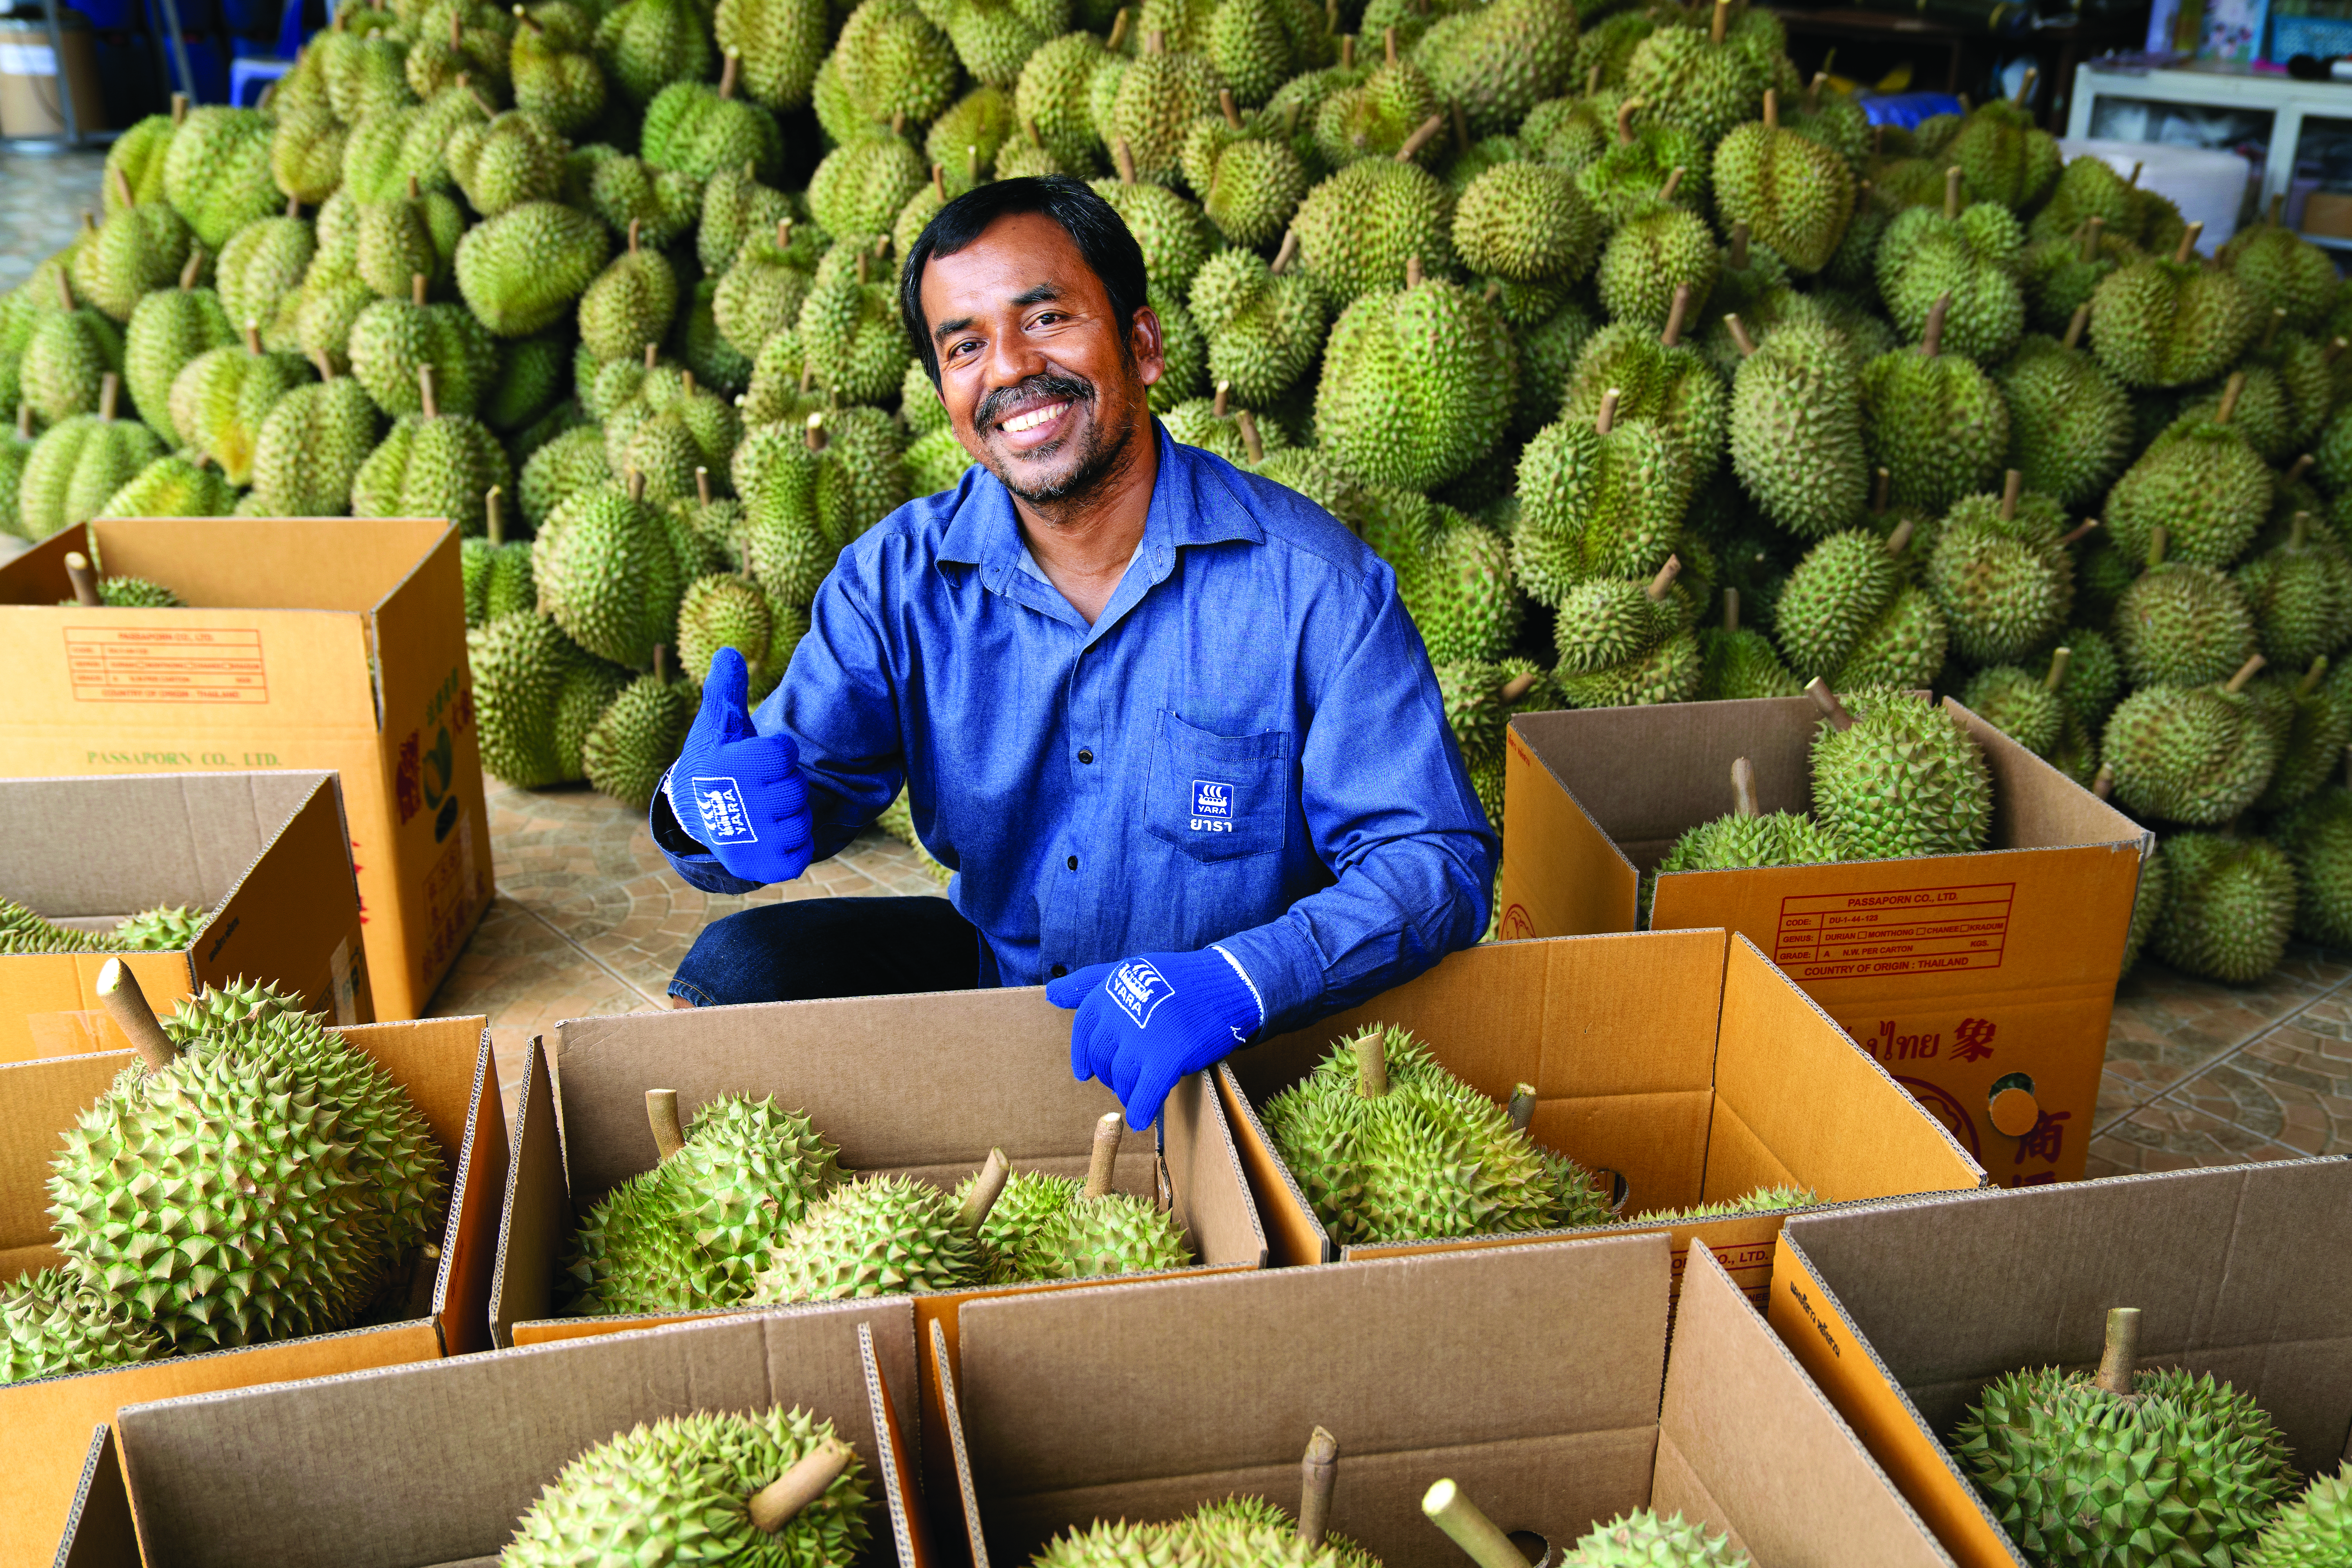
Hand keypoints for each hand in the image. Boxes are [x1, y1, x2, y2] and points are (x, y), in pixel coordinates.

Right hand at [665, 647, 814, 884]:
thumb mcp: (716, 724)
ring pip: (801, 821)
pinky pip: (800, 855)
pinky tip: (776, 834)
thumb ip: (726, 689)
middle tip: (762, 786)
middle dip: (785, 785)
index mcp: (730, 766)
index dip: (778, 753)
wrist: (692, 812)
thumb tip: (729, 652)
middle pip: (796, 789)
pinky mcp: (760, 867)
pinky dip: (795, 846)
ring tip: (765, 809)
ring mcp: (751, 839)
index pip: (783, 753)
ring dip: (791, 815)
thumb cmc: (713, 761)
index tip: (759, 757)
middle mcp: (740, 804)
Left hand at [1047, 946, 1264, 1129]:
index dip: (1083, 1054)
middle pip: (1102, 1058)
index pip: (1084, 1030)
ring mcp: (1143, 1037)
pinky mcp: (1167, 1058)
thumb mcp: (1132, 970)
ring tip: (1139, 1094)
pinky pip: (1144, 1095)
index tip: (1085, 1072)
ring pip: (1120, 1079)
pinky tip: (1141, 1119)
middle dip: (1110, 1074)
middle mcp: (1121, 1012)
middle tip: (1126, 1080)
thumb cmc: (1181, 978)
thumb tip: (1051, 994)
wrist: (1229, 984)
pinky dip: (1140, 1110)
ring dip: (1127, 1092)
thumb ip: (1091, 982)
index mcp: (1110, 990)